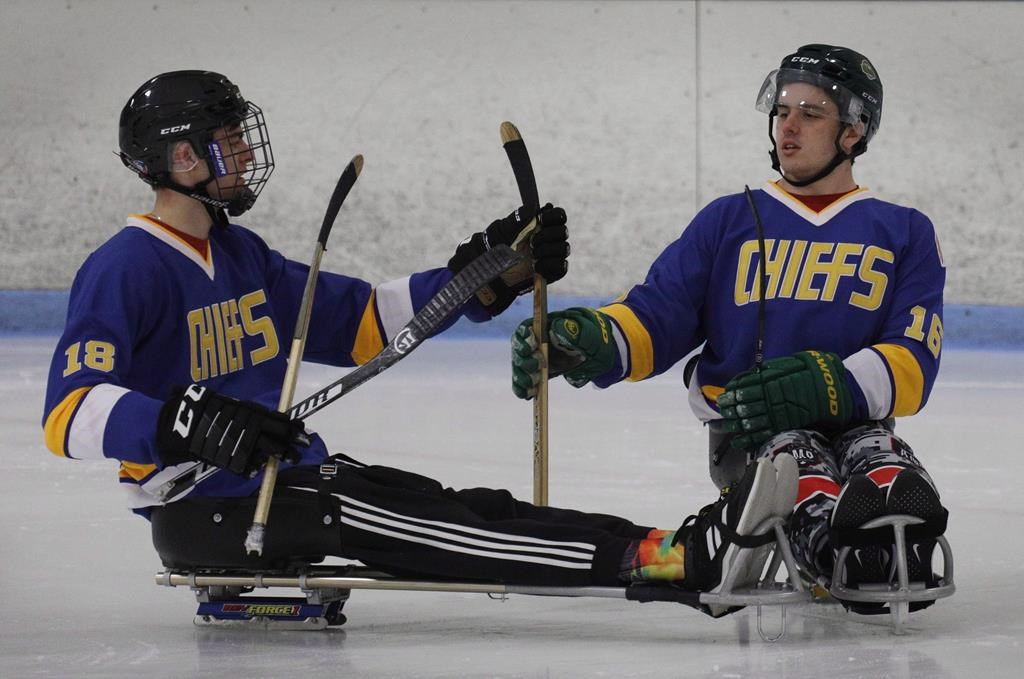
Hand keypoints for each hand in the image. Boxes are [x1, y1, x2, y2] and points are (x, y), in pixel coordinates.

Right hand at [156, 384, 308, 475]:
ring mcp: (242, 445)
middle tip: (305, 445)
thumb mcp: (232, 405)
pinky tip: (260, 468)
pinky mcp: (231, 460)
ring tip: (293, 459)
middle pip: (280, 436)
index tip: (303, 430)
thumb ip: (251, 413)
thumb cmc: (207, 409)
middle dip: (294, 442)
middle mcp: (251, 428)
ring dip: (282, 455)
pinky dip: (255, 468)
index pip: (280, 420)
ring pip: (269, 452)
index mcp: (252, 413)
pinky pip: (248, 466)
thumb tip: (271, 418)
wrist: (182, 422)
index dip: (294, 426)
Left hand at [448, 203, 569, 314]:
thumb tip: (533, 207)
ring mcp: (551, 255)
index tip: (541, 220)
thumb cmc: (496, 247)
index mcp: (540, 224)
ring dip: (548, 250)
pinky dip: (549, 266)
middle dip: (548, 235)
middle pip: (563, 231)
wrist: (492, 272)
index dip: (554, 216)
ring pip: (564, 248)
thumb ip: (519, 218)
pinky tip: (536, 266)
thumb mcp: (504, 229)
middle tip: (532, 241)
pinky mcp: (552, 272)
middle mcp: (549, 239)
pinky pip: (562, 267)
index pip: (559, 215)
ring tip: (533, 255)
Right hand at [511, 307, 617, 398]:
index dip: (523, 337)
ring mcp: (537, 358)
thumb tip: (556, 328)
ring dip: (521, 377)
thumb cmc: (595, 337)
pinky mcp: (540, 374)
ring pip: (520, 367)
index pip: (526, 328)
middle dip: (523, 360)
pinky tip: (527, 394)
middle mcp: (538, 342)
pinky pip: (525, 382)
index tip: (532, 346)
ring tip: (532, 385)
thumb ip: (574, 331)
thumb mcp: (589, 332)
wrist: (602, 353)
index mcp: (546, 326)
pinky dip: (523, 389)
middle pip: (519, 350)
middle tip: (537, 367)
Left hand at [717, 350, 852, 449]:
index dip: (733, 391)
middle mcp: (775, 396)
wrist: (842, 390)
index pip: (746, 386)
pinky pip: (765, 433)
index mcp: (775, 379)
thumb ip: (774, 368)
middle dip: (730, 408)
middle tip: (721, 409)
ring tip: (723, 425)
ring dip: (735, 424)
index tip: (724, 394)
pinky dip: (750, 439)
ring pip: (751, 420)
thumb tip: (755, 372)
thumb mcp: (796, 361)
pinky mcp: (787, 425)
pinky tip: (738, 441)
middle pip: (745, 404)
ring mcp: (781, 412)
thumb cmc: (819, 372)